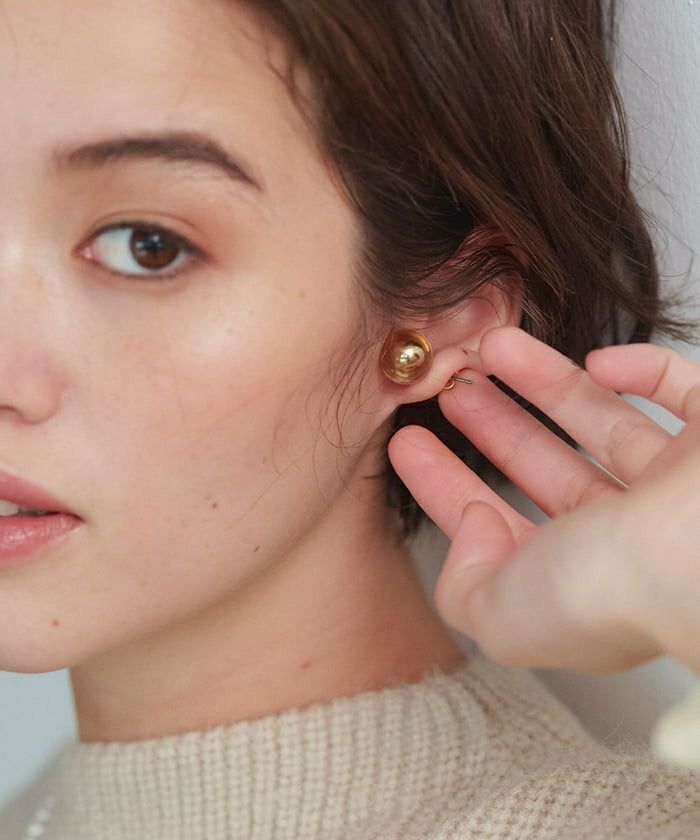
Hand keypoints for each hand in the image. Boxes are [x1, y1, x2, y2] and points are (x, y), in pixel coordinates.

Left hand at [387, 325, 699, 674]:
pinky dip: (642, 369)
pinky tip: (600, 361)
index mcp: (581, 583)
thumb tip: (476, 525)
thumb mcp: (501, 614)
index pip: (500, 526)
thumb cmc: (614, 591)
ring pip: (602, 421)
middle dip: (491, 426)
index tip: (410, 445)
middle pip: (547, 467)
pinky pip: (682, 390)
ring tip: (490, 346)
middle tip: (450, 390)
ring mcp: (678, 488)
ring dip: (543, 381)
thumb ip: (465, 585)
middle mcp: (633, 539)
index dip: (447, 486)